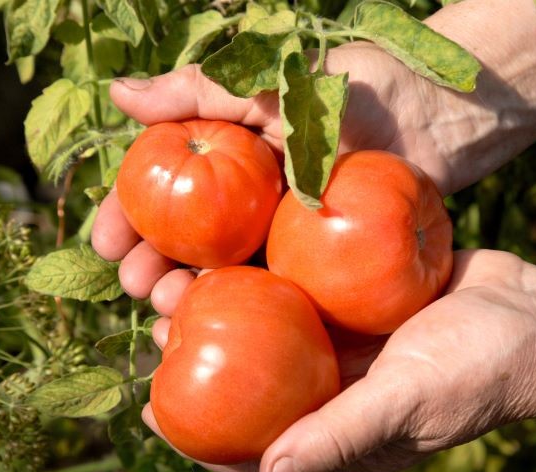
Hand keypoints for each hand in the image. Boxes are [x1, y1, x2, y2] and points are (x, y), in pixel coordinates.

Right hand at [92, 42, 452, 299]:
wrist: (432, 118)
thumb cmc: (349, 92)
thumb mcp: (265, 84)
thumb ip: (195, 92)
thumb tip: (116, 95)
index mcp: (228, 160)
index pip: (162, 191)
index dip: (128, 217)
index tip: (104, 244)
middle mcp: (248, 201)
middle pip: (185, 241)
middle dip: (151, 267)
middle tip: (135, 288)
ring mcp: (280, 234)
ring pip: (221, 272)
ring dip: (187, 294)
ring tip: (166, 311)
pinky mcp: (317, 262)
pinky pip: (271, 288)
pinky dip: (241, 308)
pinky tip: (220, 323)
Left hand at [138, 250, 535, 471]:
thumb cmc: (482, 369)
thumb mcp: (409, 402)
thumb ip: (340, 436)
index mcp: (338, 431)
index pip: (255, 447)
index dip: (200, 436)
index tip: (149, 407)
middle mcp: (332, 390)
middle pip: (248, 379)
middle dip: (199, 351)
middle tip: (159, 314)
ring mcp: (343, 345)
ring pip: (266, 328)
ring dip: (224, 304)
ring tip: (182, 273)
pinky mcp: (357, 304)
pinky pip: (302, 290)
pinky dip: (268, 272)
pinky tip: (236, 243)